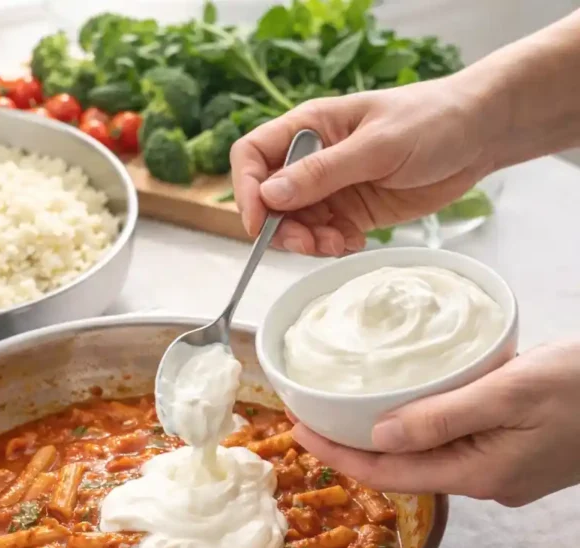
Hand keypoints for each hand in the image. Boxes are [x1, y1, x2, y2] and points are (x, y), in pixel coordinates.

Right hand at [230, 75, 496, 255]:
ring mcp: (330, 189)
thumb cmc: (431, 121)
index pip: (253, 157)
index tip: (259, 222)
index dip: (246, 190)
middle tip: (309, 243)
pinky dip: (332, 247)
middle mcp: (312, 160)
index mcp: (310, 128)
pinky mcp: (350, 212)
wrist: (479, 136)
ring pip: (295, 225)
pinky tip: (355, 242)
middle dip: (282, 228)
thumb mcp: (376, 147)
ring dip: (309, 242)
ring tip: (339, 243)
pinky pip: (324, 237)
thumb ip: (322, 173)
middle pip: (268, 200)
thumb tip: (270, 196)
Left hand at [289, 343, 579, 505]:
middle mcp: (484, 479)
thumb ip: (442, 417)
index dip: (336, 455)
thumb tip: (379, 434)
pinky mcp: (509, 451)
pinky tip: (401, 408)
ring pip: (420, 458)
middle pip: (397, 470)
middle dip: (349, 448)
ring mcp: (498, 468)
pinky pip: (445, 444)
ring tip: (342, 413)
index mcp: (479, 473)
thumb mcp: (511, 392)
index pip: (386, 474)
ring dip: (379, 438)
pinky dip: (413, 428)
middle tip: (309, 419)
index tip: (299, 432)